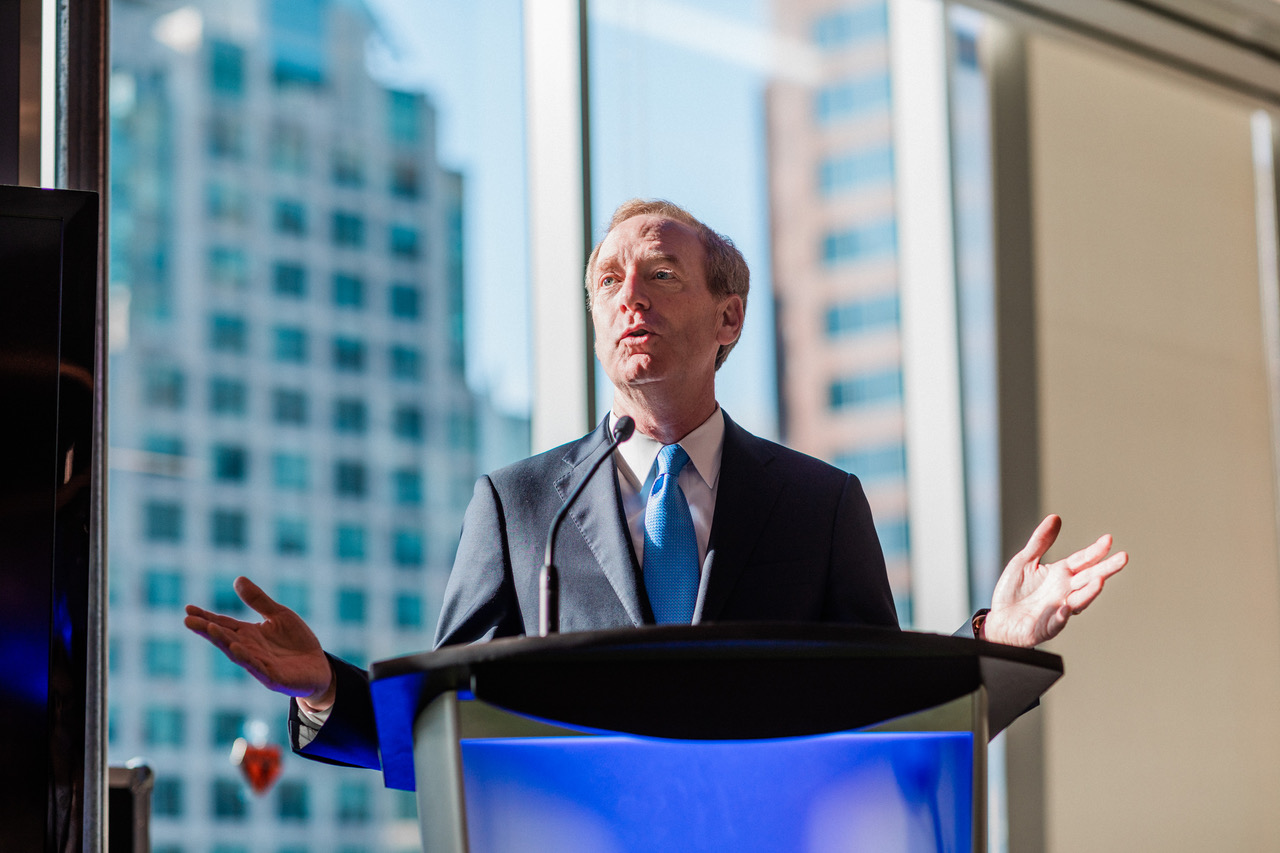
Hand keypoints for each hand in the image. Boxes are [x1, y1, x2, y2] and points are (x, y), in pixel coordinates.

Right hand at [184, 576, 335, 709]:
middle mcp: (250, 649)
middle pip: (225, 638)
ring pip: (238, 653)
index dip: (206, 617)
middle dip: (208, 629)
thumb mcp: (279, 615)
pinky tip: (236, 649)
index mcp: (249, 634)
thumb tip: (238, 579)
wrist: (319, 667)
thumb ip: (259, 600)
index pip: (224, 624)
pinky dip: (246, 658)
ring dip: (223, 642)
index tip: (188, 609)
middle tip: (188, 620)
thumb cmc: (296, 642)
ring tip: (210, 629)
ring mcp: (260, 665)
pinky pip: (258, 668)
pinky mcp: (274, 678)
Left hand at [982, 515, 1126, 646]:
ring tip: (1099, 580)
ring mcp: (1059, 609)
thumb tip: (1055, 517)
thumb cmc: (1013, 591)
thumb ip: (1040, 541)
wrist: (999, 620)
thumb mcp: (1024, 560)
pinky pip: (1057, 621)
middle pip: (1089, 578)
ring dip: (1090, 591)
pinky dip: (1062, 616)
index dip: (1095, 550)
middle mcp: (1064, 590)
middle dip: (1106, 568)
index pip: (1082, 560)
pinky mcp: (1048, 626)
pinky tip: (1065, 608)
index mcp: (1060, 574)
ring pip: (1079, 600)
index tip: (1108, 539)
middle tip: (1122, 558)